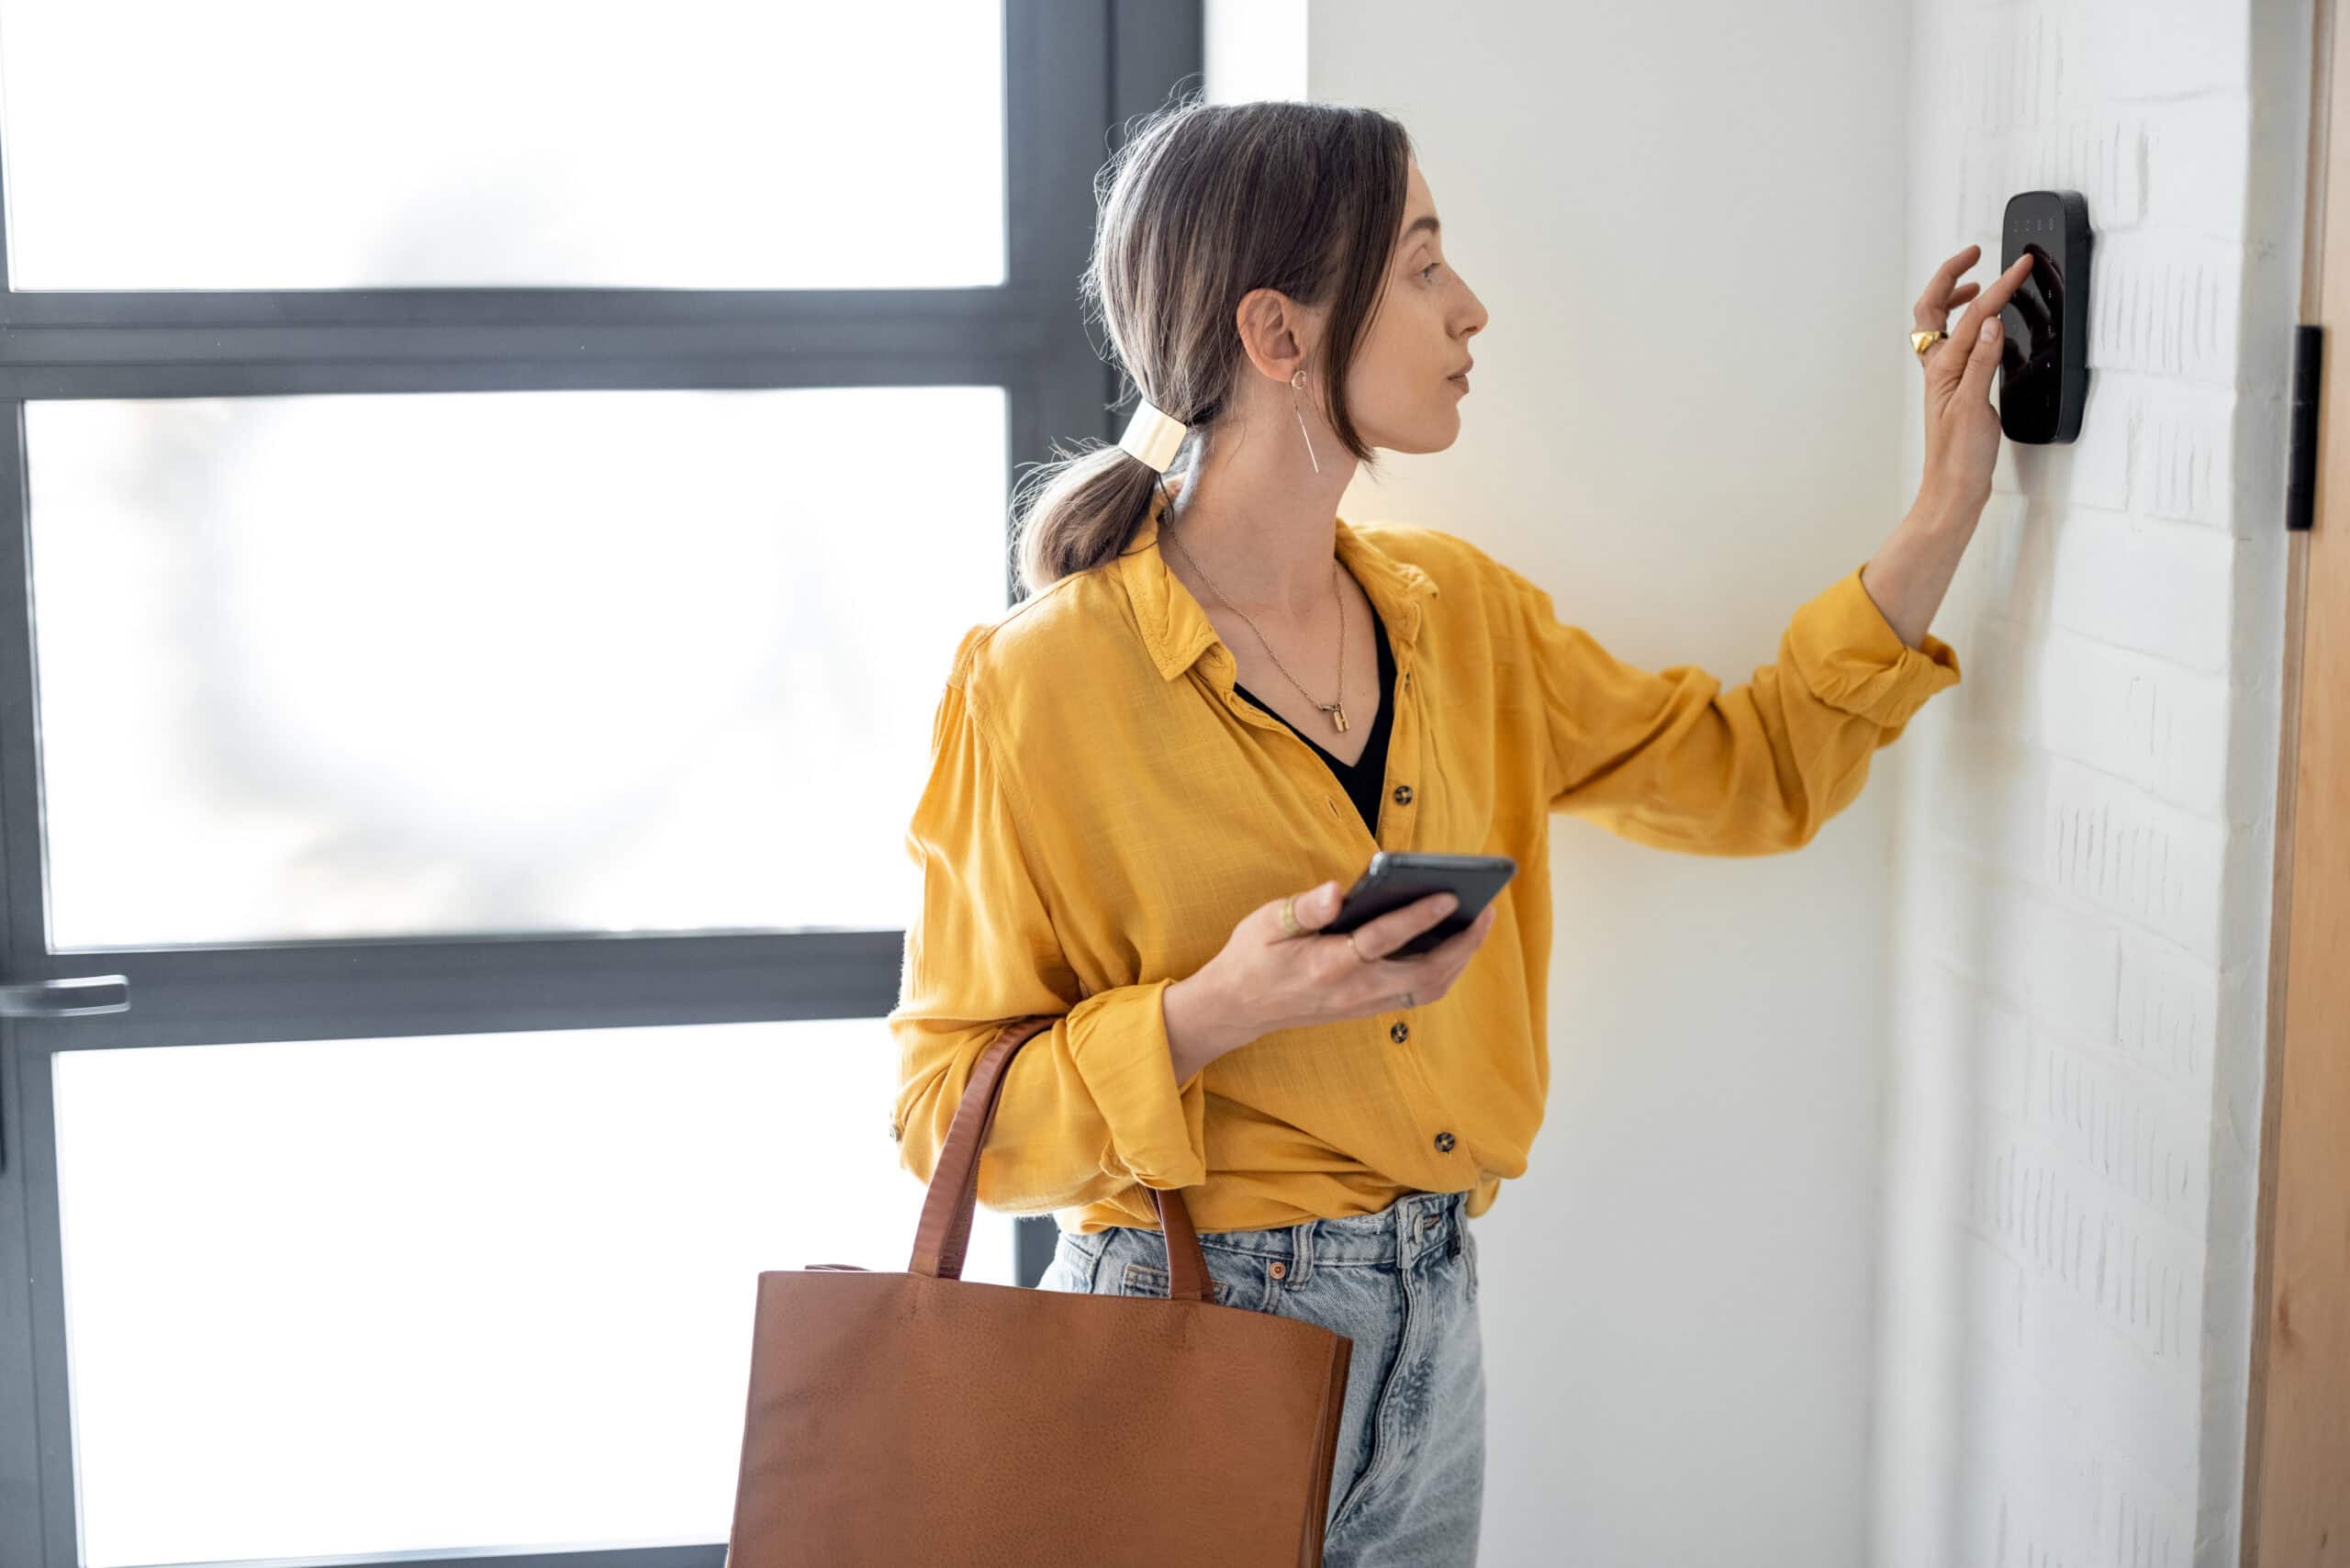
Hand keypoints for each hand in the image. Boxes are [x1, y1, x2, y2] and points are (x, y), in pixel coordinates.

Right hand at [1183, 878, 1498, 1057]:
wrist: (1238, 1008)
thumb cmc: (1252, 956)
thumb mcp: (1267, 923)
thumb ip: (1305, 909)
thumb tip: (1337, 891)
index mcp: (1326, 965)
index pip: (1381, 940)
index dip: (1417, 916)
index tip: (1448, 894)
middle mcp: (1352, 991)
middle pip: (1424, 974)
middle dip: (1461, 944)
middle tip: (1486, 909)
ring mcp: (1362, 1004)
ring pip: (1427, 988)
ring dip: (1459, 958)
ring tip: (1478, 923)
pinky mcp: (1366, 1007)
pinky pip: (1417, 992)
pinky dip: (1443, 968)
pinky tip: (1452, 942)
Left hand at [1914, 243, 2035, 511]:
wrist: (1954, 491)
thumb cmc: (1960, 457)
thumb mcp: (1974, 407)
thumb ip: (1981, 363)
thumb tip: (1989, 322)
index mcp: (1943, 369)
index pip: (1972, 317)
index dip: (1998, 288)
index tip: (2020, 266)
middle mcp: (1939, 370)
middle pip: (1933, 310)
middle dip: (1950, 277)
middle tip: (1974, 255)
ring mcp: (1945, 379)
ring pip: (1938, 327)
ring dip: (1952, 298)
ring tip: (1975, 285)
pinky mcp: (1956, 390)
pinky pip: (1953, 345)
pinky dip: (1964, 325)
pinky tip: (1982, 330)